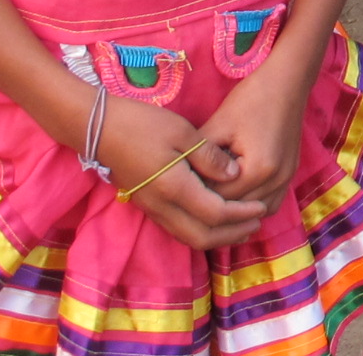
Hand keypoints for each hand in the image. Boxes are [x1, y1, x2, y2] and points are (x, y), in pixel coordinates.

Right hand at [97, 94, 260, 249]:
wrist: (101, 130)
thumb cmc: (143, 124)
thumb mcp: (182, 132)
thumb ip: (209, 157)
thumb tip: (235, 175)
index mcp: (173, 187)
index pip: (214, 213)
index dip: (241, 214)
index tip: (261, 208)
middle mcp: (161, 206)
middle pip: (201, 236)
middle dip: (231, 234)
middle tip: (256, 224)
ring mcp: (151, 209)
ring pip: (187, 237)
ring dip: (216, 236)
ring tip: (240, 227)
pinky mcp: (146, 205)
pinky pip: (177, 228)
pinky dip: (199, 230)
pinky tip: (213, 220)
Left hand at [191, 55, 311, 222]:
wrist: (288, 81)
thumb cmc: (252, 98)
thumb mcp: (219, 125)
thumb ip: (199, 157)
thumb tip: (180, 178)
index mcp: (257, 170)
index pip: (218, 200)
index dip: (196, 194)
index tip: (181, 186)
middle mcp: (276, 181)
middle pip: (236, 210)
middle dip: (213, 203)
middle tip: (190, 192)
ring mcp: (286, 179)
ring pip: (255, 213)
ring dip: (234, 209)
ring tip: (212, 194)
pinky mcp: (290, 175)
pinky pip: (270, 203)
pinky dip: (252, 205)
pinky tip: (237, 195)